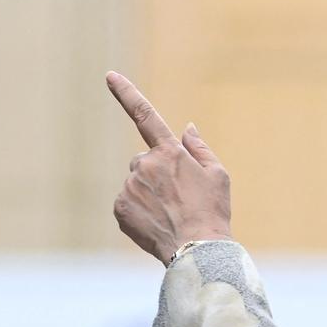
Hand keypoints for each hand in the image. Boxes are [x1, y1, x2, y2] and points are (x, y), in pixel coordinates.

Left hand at [107, 71, 232, 264]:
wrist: (197, 250)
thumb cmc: (212, 212)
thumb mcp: (217, 174)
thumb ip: (198, 147)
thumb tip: (187, 126)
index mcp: (169, 151)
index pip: (145, 114)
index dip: (126, 93)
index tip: (109, 75)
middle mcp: (145, 164)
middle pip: (144, 161)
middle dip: (156, 173)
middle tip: (178, 198)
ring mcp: (130, 186)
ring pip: (135, 183)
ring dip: (147, 193)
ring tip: (169, 214)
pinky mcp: (119, 207)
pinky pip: (126, 203)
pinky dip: (137, 211)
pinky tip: (155, 223)